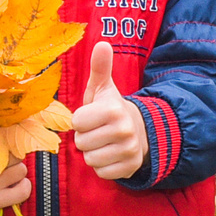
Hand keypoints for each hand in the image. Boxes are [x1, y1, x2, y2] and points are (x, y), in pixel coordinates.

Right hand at [0, 131, 32, 213]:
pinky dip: (24, 186)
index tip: (12, 136)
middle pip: (16, 153)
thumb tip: (6, 118)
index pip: (6, 137)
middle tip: (7, 155)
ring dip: (18, 169)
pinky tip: (16, 183)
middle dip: (15, 153)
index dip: (13, 136)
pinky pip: (22, 192)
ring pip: (21, 170)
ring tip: (7, 170)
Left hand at [71, 41, 147, 180]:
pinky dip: (102, 166)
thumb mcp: (103, 88)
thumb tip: (102, 43)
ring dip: (93, 152)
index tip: (92, 116)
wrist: (138, 130)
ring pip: (90, 159)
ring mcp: (129, 150)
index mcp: (113, 109)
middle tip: (98, 130)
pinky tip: (110, 154)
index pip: (76, 123)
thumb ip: (99, 67)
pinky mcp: (130, 167)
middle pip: (81, 143)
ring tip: (104, 142)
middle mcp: (124, 130)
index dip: (80, 120)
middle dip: (85, 137)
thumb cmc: (110, 109)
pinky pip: (101, 172)